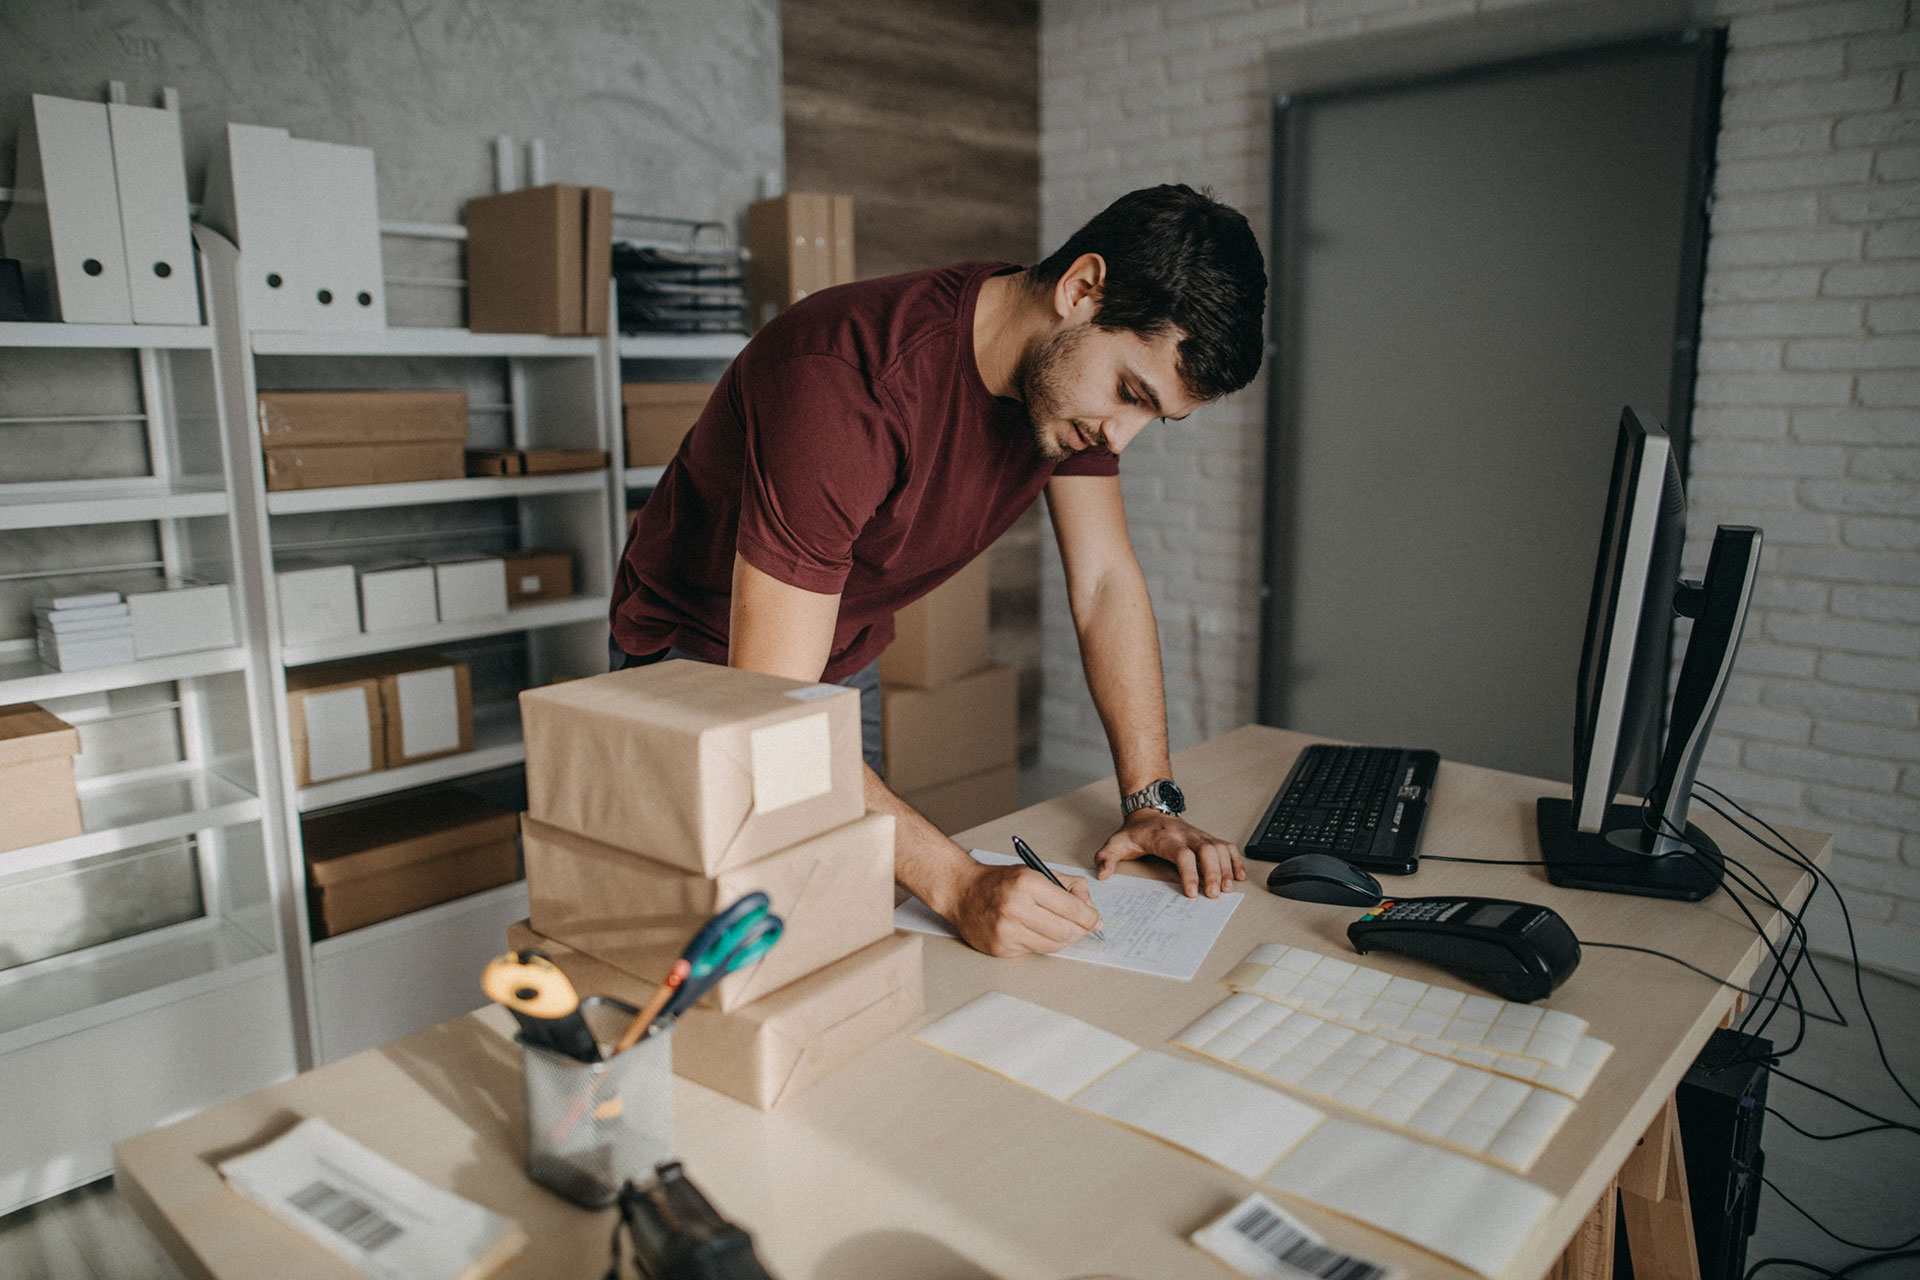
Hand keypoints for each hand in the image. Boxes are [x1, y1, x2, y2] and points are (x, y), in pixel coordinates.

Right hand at [947, 863, 1101, 957]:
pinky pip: (1033, 951)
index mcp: (1027, 884)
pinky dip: (1040, 943)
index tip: (1095, 920)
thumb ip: (1068, 886)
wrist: (962, 891)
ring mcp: (1006, 931)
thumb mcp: (1036, 871)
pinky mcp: (1001, 948)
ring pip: (1052, 946)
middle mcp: (1016, 908)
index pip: (1072, 908)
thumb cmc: (1000, 881)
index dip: (1089, 917)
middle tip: (1083, 927)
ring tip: (1060, 929)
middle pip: (1065, 932)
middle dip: (1080, 931)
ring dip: (1063, 939)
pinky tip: (1034, 931)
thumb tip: (1090, 908)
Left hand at [1095, 811, 1245, 897]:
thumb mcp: (1116, 842)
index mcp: (1165, 837)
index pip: (1183, 854)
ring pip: (1219, 848)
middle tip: (1214, 894)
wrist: (1149, 810)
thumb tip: (1102, 874)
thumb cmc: (1136, 831)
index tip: (1191, 892)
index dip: (1189, 873)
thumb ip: (1107, 857)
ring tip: (1228, 889)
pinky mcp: (1207, 838)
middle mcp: (1186, 834)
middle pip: (1207, 850)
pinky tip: (1238, 876)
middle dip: (1213, 873)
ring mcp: (1199, 835)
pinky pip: (1226, 846)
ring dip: (1226, 868)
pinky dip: (1235, 860)